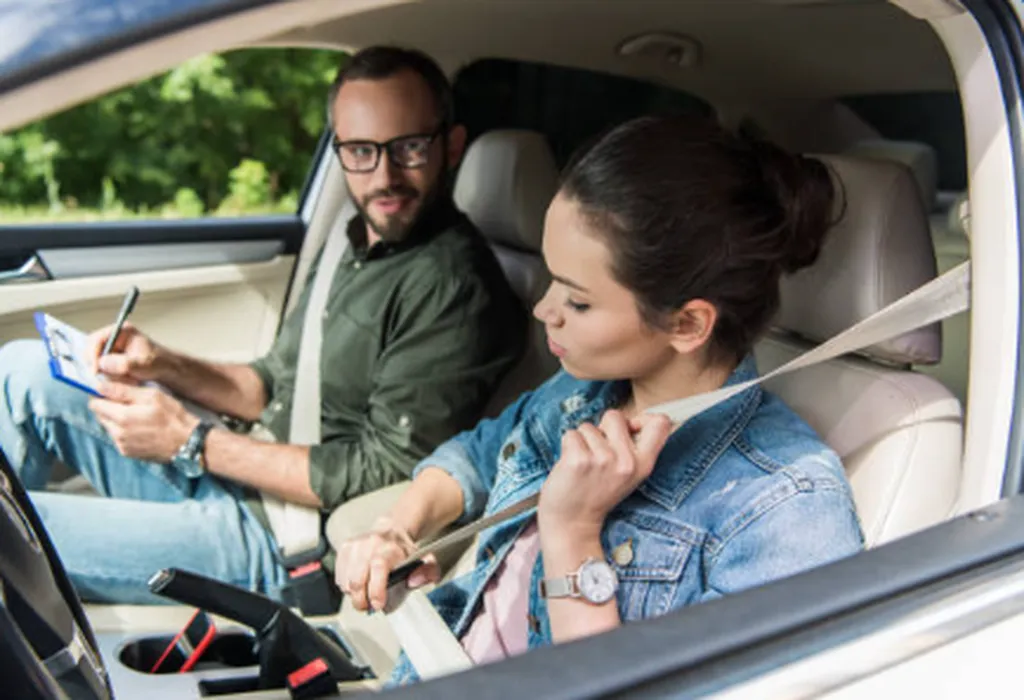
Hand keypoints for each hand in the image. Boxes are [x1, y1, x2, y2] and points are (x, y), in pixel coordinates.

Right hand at [87, 322, 163, 382]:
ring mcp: (113, 350)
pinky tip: (128, 379)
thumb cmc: (159, 362)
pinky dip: (113, 378)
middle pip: (92, 351)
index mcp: (122, 331)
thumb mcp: (143, 363)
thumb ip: (124, 363)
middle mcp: (115, 338)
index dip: (92, 355)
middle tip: (113, 377)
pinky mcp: (112, 361)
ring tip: (129, 378)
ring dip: (109, 374)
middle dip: (101, 367)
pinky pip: (103, 371)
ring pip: (97, 363)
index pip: (96, 339)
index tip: (95, 371)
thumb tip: (102, 363)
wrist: (167, 370)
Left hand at [88, 381, 197, 461]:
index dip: (101, 394)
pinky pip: (118, 437)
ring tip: (138, 414)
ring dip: (117, 419)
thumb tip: (100, 386)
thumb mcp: (151, 395)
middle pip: (100, 415)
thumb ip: (123, 390)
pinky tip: (140, 426)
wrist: (187, 442)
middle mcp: (117, 434)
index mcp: (121, 417)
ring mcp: (122, 445)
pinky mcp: (128, 453)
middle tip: (128, 401)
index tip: (111, 390)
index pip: (95, 404)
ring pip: (109, 427)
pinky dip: (124, 430)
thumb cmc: (173, 416)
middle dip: (109, 406)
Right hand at [334, 516, 439, 611]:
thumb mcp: (426, 562)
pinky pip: (339, 577)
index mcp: (392, 547)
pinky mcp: (345, 548)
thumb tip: (414, 580)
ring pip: (346, 581)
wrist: (392, 532)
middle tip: (369, 607)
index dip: (376, 590)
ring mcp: (355, 545)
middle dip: (362, 600)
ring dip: (354, 595)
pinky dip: (347, 587)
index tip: (378, 605)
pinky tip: (358, 584)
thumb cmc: (405, 553)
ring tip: (365, 595)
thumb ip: (428, 572)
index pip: (378, 567)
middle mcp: (371, 543)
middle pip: (357, 579)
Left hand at [538, 410, 672, 538]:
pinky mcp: (579, 460)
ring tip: (583, 465)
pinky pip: (571, 434)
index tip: (630, 428)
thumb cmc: (596, 494)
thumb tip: (631, 420)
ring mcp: (603, 460)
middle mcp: (627, 461)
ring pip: (588, 426)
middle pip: (615, 416)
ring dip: (582, 441)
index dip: (644, 417)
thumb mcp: (627, 476)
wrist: (572, 524)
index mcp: (644, 465)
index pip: (660, 424)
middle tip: (597, 454)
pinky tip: (570, 466)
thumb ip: (632, 448)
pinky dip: (567, 446)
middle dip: (601, 429)